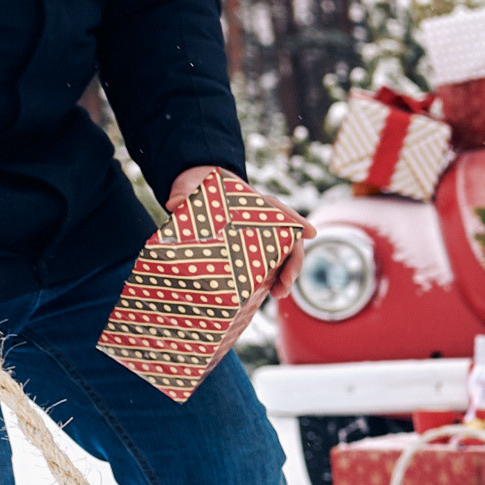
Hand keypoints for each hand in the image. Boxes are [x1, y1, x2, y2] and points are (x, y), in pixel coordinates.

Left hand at [167, 167, 316, 294]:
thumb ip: (184, 195)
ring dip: (285, 277)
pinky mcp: (252, 253)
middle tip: (285, 283)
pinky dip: (272, 281)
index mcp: (256, 205)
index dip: (297, 221)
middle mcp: (265, 223)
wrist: (198, 195)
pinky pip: (269, 267)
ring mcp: (261, 239)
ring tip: (279, 294)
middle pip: (289, 241)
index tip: (310, 234)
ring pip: (283, 258)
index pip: (281, 211)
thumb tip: (174, 203)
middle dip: (292, 263)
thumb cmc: (201, 191)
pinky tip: (269, 294)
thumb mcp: (191, 190)